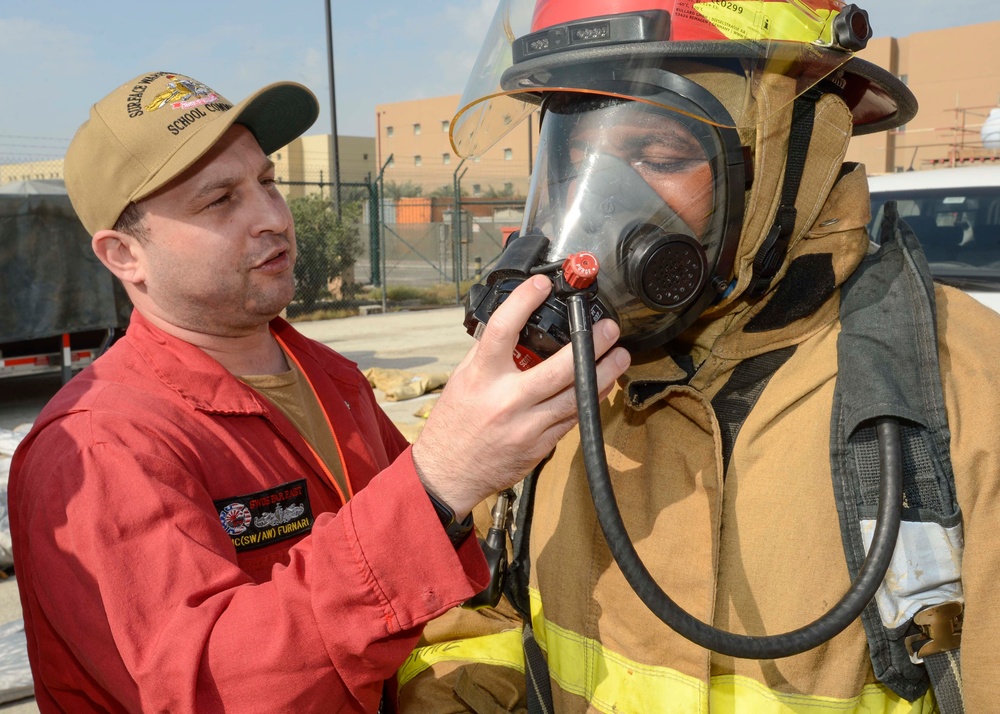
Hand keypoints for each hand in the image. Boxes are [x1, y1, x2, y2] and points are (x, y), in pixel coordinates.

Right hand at [412, 274, 630, 517]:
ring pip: (575, 396)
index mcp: (481, 377)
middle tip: (608, 328)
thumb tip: (515, 326)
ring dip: (603, 374)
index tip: (541, 285)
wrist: (448, 473)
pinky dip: (590, 399)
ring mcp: (527, 425)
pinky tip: (602, 385)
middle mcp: (506, 400)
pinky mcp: (540, 445)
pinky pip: (571, 418)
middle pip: (558, 368)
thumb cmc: (454, 424)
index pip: (504, 330)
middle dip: (590, 344)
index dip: (524, 301)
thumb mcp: (462, 380)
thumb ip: (488, 354)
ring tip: (620, 355)